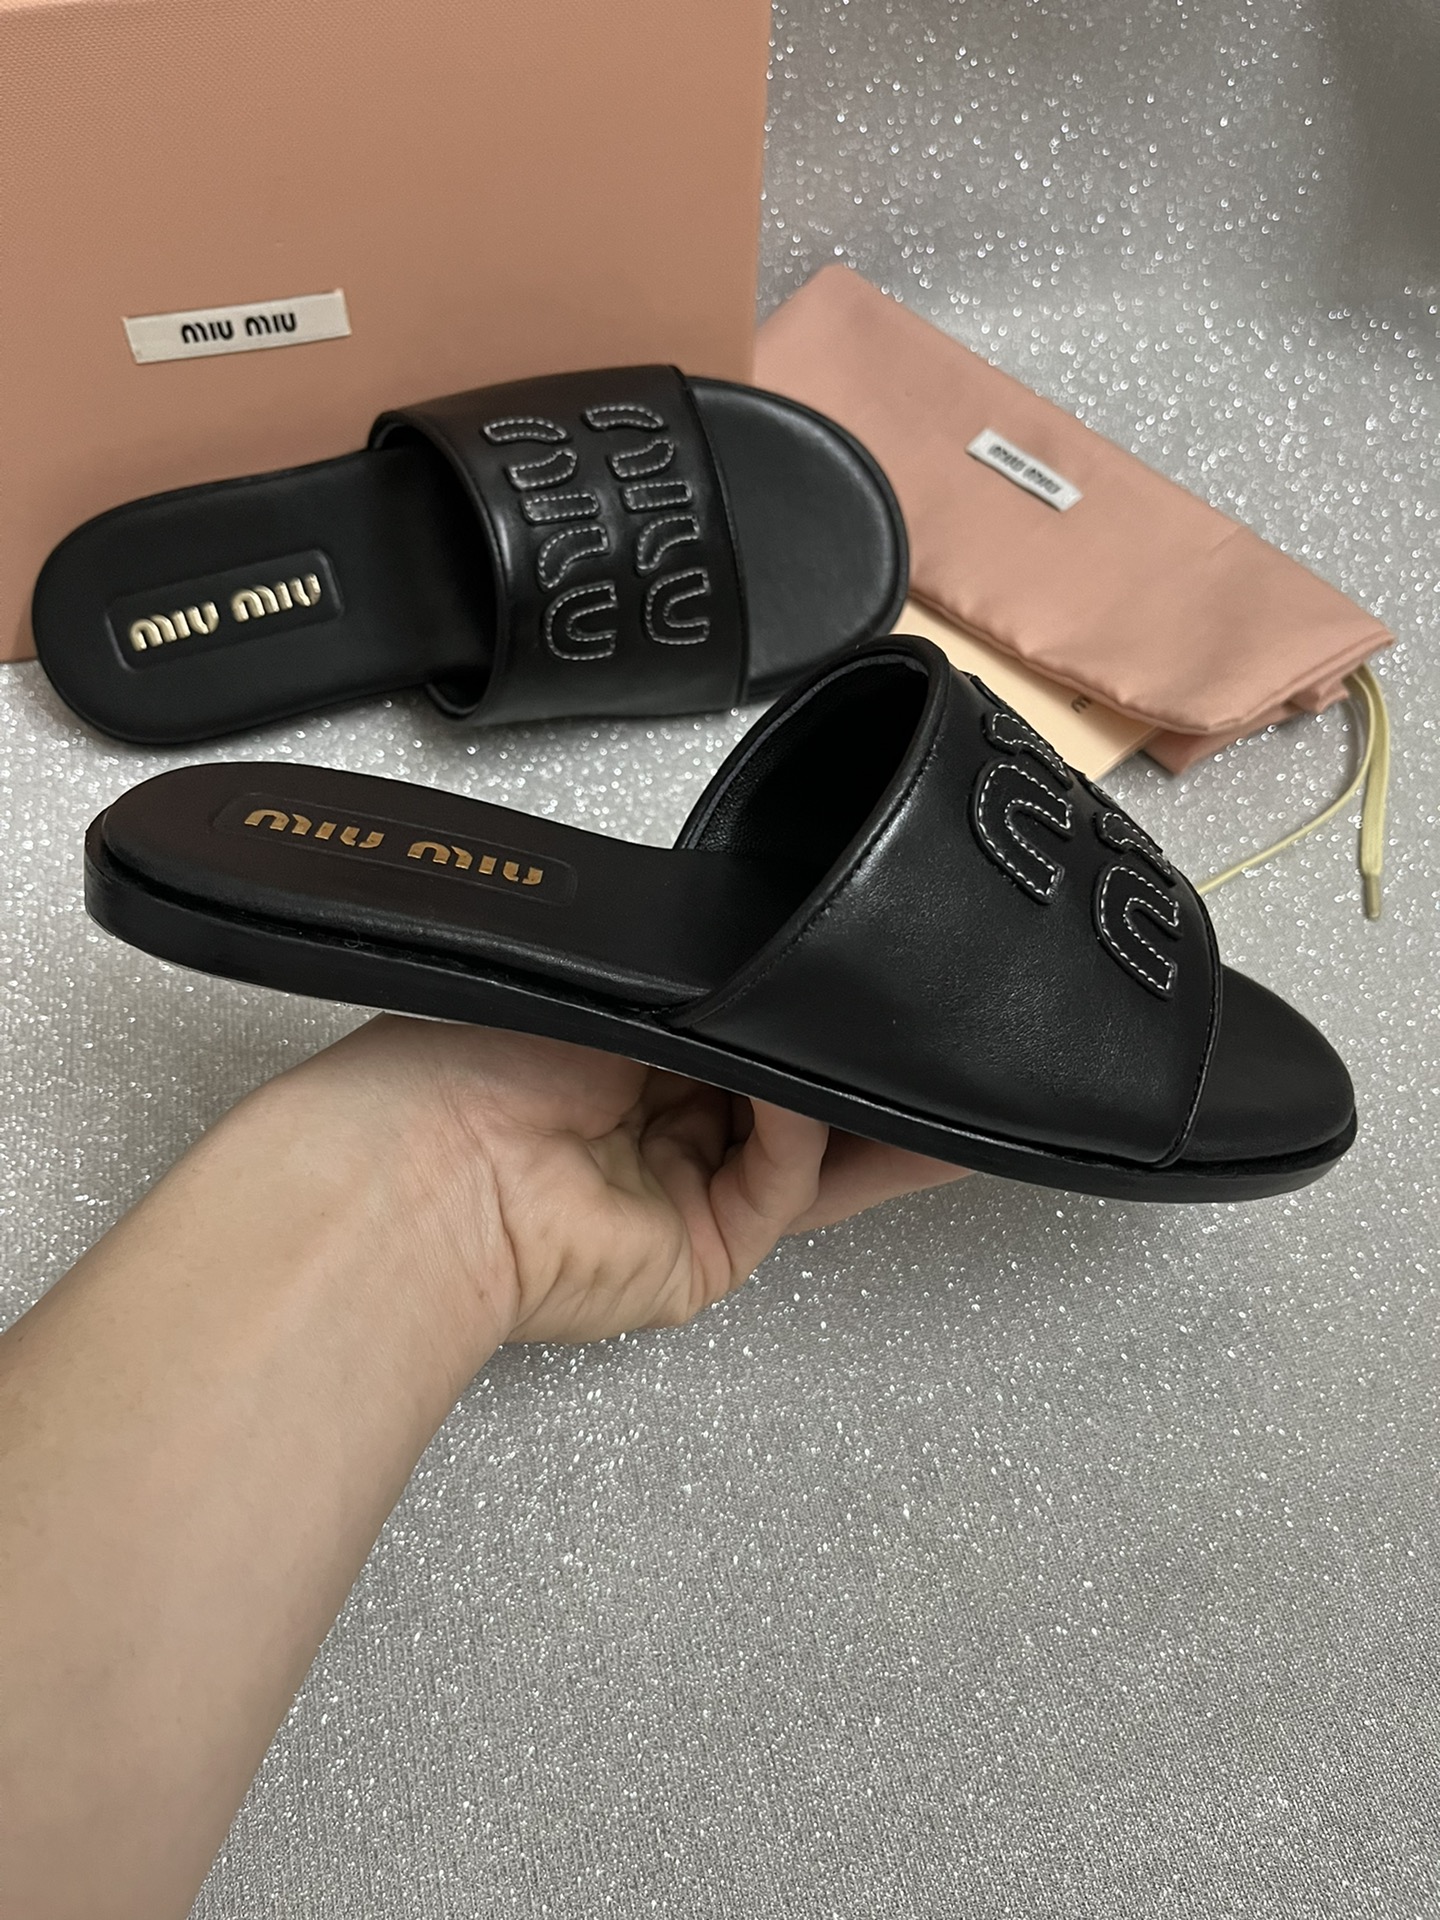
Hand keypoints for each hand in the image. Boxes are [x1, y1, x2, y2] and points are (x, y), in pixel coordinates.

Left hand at [284, 1016, 968, 1351]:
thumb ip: (699, 982)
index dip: (796, 1009)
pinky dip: (806, 1126)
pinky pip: (782, 1178)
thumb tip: (778, 956)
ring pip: (807, 1150)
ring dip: (876, 1112)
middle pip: (786, 1096)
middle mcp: (654, 1130)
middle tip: (934, 1019)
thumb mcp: (603, 989)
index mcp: (620, 1057)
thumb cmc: (462, 1066)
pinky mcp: (703, 1256)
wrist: (422, 1172)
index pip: (736, 1033)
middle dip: (854, 1062)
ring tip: (953, 1069)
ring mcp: (682, 1198)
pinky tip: (808, 1081)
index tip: (865, 970)